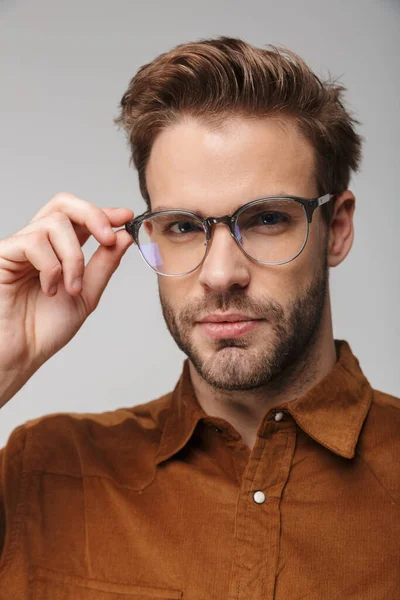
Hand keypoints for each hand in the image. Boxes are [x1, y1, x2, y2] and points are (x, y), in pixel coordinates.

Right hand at [0, 192, 134, 374]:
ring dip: (73, 257)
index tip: (126, 217)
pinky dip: (51, 267)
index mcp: (58, 250)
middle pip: (64, 204)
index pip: (80, 217)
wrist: (20, 354)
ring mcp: (19, 246)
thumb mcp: (86, 294)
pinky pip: (33, 242)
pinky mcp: (2, 254)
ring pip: (55, 223)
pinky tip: (49, 289)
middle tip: (108, 238)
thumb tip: (124, 237)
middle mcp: (38, 242)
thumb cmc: (44, 328)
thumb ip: (103, 265)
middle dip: (93, 215)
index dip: (103, 213)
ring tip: (72, 288)